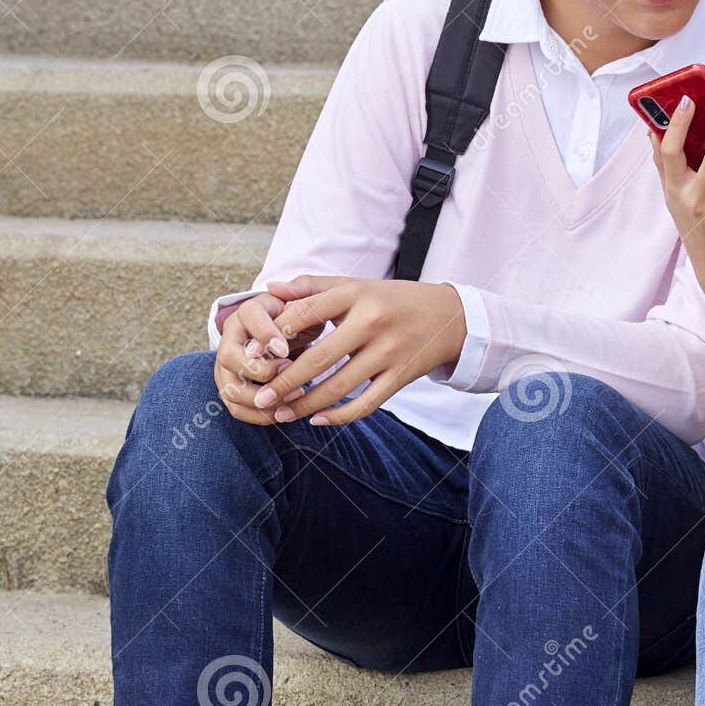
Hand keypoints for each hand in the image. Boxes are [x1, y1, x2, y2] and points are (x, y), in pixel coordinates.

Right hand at [213, 292, 309, 423]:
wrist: (290, 335)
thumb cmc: (300, 317)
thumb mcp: (304, 303)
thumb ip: (297, 294)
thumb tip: (278, 288)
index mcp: (248, 311)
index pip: (249, 317)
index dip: (265, 334)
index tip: (286, 348)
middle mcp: (230, 338)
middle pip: (229, 357)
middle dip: (262, 370)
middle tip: (292, 372)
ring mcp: (226, 366)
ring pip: (230, 388)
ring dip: (262, 397)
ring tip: (293, 396)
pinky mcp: (231, 388)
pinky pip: (236, 408)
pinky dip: (259, 416)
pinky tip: (284, 413)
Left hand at [244, 276, 466, 425]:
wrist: (450, 316)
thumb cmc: (393, 299)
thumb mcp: (356, 285)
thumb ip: (313, 287)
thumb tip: (271, 289)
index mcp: (357, 294)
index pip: (307, 314)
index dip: (277, 336)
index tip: (253, 356)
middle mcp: (373, 322)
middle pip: (320, 359)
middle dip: (285, 383)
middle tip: (259, 399)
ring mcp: (390, 351)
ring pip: (340, 387)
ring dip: (306, 404)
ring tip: (281, 414)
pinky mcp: (402, 375)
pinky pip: (367, 403)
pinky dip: (340, 415)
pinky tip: (317, 420)